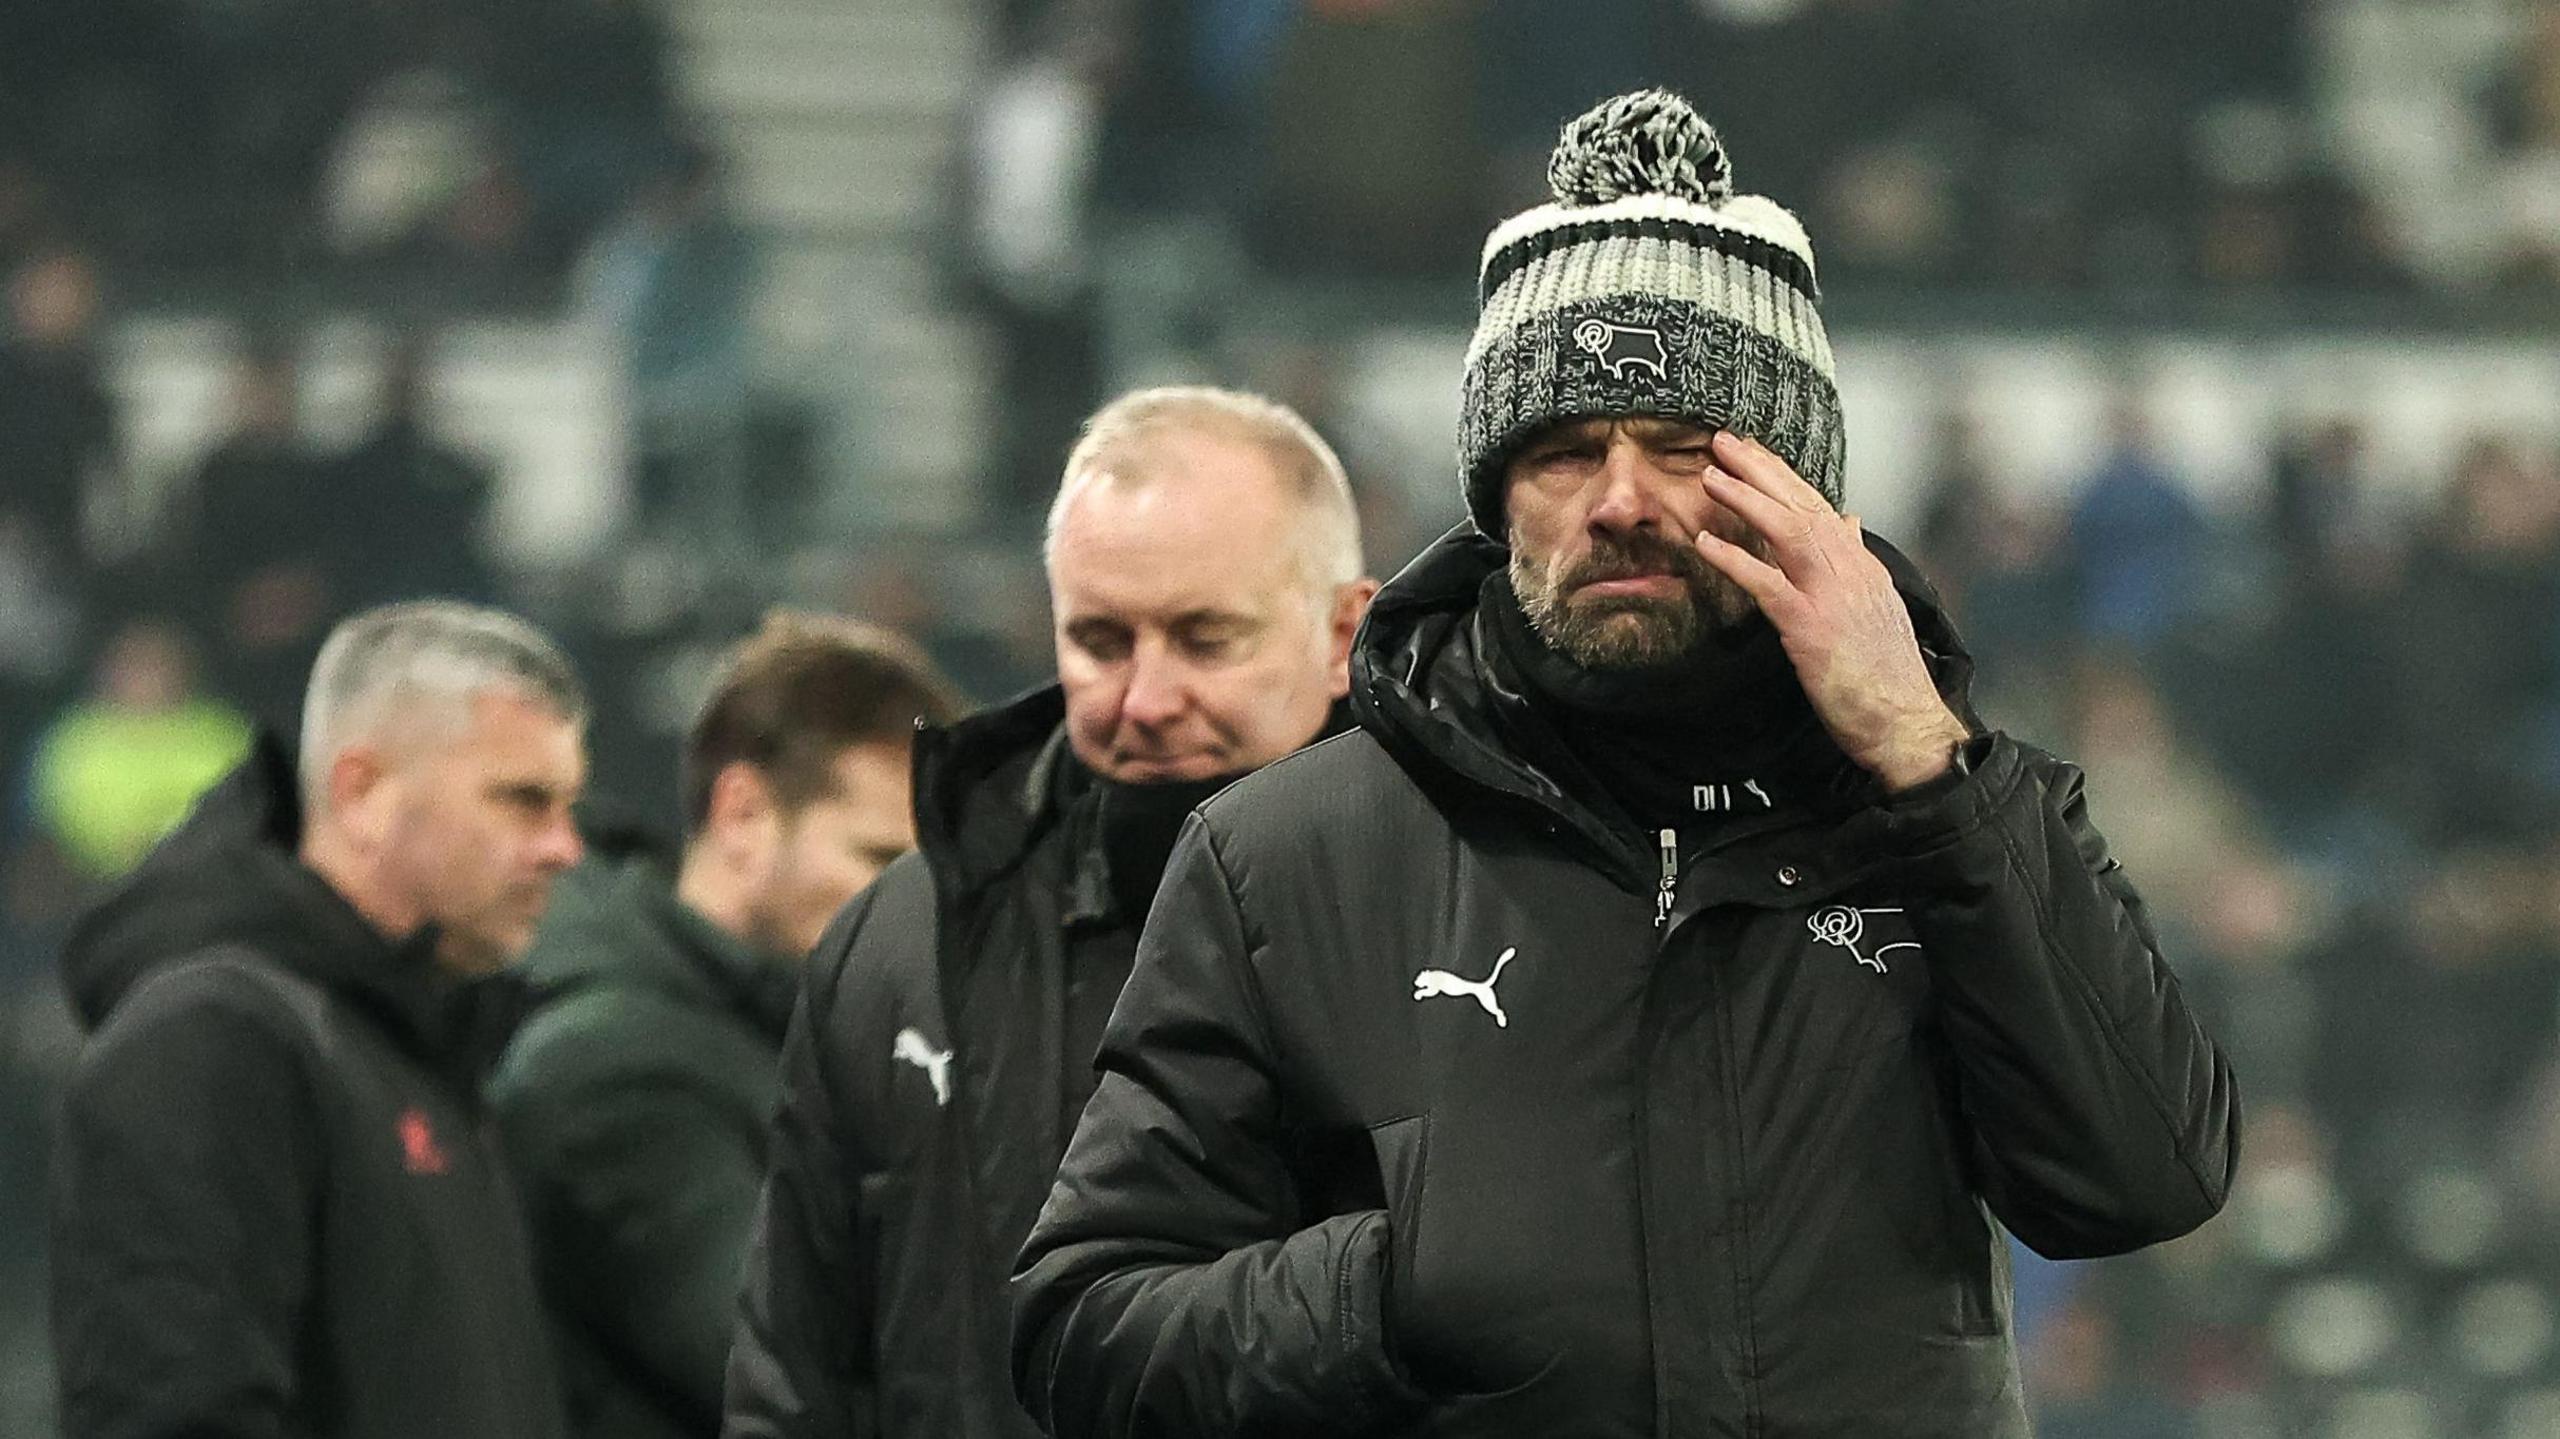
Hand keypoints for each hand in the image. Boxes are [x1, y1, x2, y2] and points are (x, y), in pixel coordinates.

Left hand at [1692, 432, 1969, 791]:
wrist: (1906, 722)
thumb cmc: (1886, 673)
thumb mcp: (1876, 605)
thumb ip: (1857, 560)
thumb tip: (1849, 520)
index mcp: (1861, 564)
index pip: (1818, 506)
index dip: (1782, 476)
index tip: (1752, 452)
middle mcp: (1849, 568)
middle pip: (1800, 505)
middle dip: (1760, 468)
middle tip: (1722, 440)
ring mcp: (1831, 594)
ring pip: (1786, 531)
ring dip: (1746, 499)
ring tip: (1710, 475)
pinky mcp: (1811, 626)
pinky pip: (1765, 583)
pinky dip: (1734, 560)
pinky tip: (1704, 543)